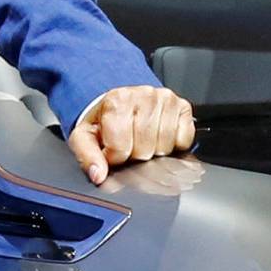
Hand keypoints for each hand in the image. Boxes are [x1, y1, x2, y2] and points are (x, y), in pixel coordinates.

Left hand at [68, 86, 196, 185]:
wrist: (121, 103)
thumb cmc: (106, 121)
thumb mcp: (86, 136)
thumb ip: (88, 156)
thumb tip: (98, 175)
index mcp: (117, 101)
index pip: (120, 147)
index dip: (116, 158)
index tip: (113, 152)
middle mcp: (143, 95)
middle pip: (145, 149)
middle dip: (136, 155)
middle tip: (130, 146)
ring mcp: (166, 99)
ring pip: (165, 146)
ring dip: (155, 151)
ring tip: (145, 141)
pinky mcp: (183, 107)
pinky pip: (184, 140)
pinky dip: (174, 145)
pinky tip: (161, 137)